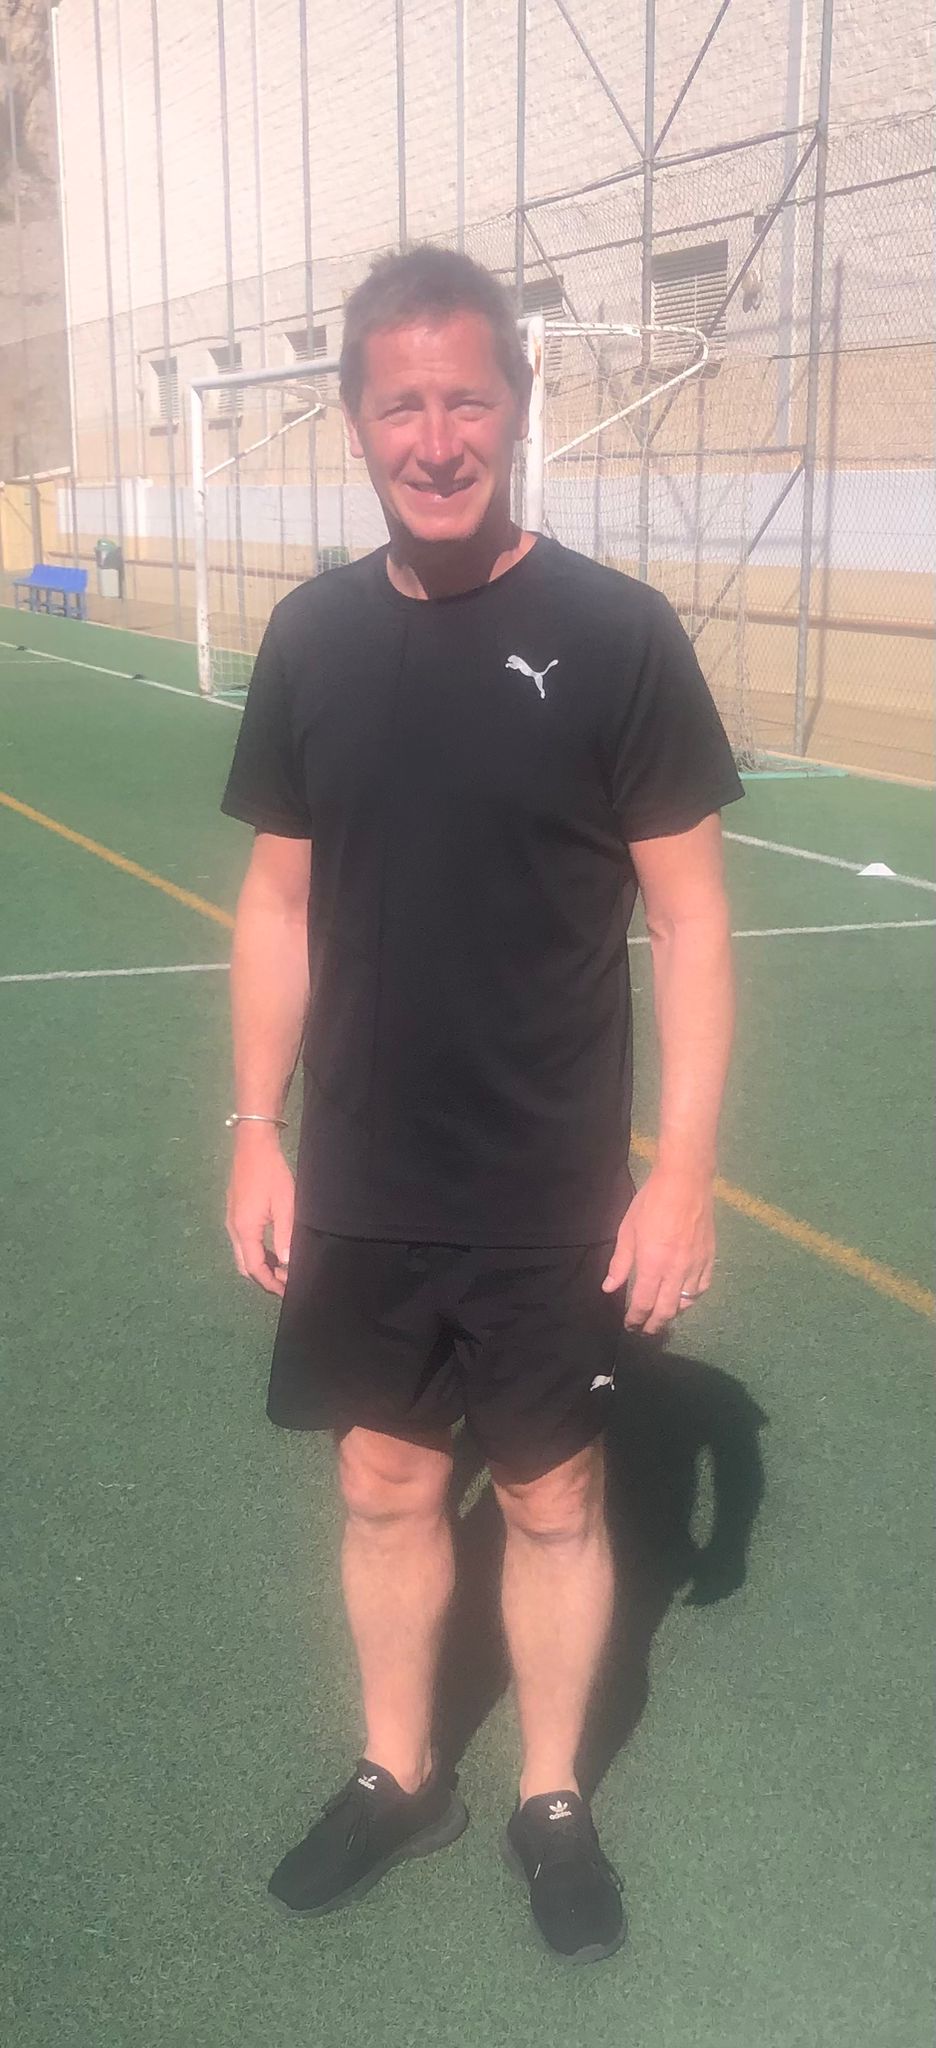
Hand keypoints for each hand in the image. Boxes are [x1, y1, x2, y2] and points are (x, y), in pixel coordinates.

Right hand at [225, 1126, 294, 1297]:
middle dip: (263, 1278)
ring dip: (260, 1265)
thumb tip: (285, 1264)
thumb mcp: (285, 1205)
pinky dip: (256, 1253)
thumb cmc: (271, 1174)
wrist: (253, 1146)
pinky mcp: (234, 1213)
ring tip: (282, 1268)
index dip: (270, 1283)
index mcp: (245, 1230)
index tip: (286, 1291)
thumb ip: (285, 1236)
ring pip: (242, 1255)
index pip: (254, 1268)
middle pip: (244, 1266)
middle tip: (285, 1282)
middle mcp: (233, 1229)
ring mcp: (231, 1221)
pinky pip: (242, 1243)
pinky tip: (272, 1249)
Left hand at [602, 1164, 714, 1334]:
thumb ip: (621, 1263)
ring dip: (673, 1313)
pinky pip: (702, 1288)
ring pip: (686, 1302)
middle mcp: (677, 1270)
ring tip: (662, 1315)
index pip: (644, 1303)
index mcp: (653, 1264)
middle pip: (667, 1311)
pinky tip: (684, 1296)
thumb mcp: (628, 1230)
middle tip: (645, 1330)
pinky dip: (692, 1298)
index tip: (629, 1325)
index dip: (635, 1319)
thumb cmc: (651, 1202)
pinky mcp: (710, 1257)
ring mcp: (696, 1265)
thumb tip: (609, 1288)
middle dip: (654, 1325)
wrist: (685, 1182)